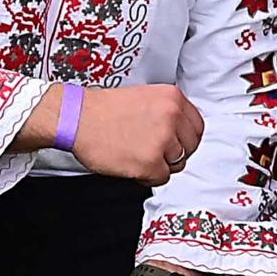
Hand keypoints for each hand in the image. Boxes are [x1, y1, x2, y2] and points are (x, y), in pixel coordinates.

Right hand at [48, 81, 204, 185]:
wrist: (78, 118)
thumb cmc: (105, 109)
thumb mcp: (146, 97)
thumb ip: (168, 111)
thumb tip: (181, 132)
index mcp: (173, 98)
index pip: (197, 126)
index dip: (186, 138)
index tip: (176, 143)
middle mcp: (172, 117)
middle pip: (190, 146)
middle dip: (175, 153)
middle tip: (156, 153)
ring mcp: (162, 141)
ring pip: (177, 163)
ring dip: (161, 165)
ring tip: (139, 156)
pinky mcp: (149, 163)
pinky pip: (161, 178)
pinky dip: (148, 176)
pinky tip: (133, 165)